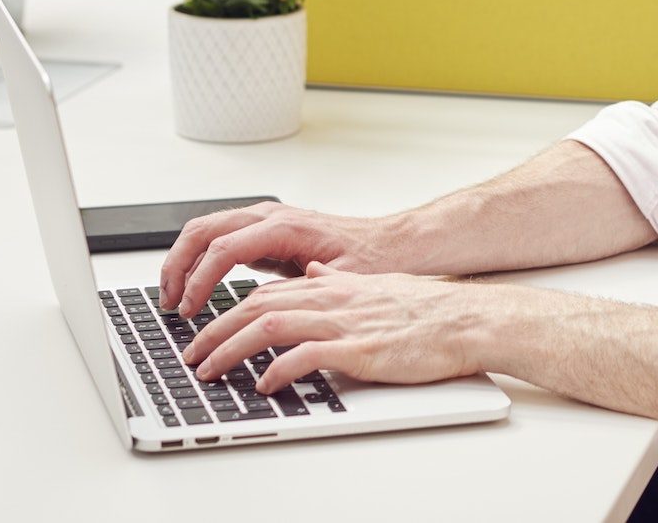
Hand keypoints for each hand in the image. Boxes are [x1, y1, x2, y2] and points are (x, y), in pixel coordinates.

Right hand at [158, 202, 401, 315]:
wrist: (393, 244)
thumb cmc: (373, 260)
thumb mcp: (339, 279)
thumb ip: (300, 288)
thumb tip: (262, 309)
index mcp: (284, 227)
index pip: (223, 249)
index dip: (199, 281)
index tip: (189, 310)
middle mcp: (270, 216)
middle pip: (203, 231)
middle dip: (178, 266)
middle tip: (169, 303)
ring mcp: (265, 219)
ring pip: (206, 229)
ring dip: (183, 260)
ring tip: (173, 297)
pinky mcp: (266, 230)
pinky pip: (220, 237)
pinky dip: (199, 258)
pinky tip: (196, 286)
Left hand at [180, 261, 487, 393]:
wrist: (466, 320)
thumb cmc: (426, 311)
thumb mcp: (373, 286)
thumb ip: (338, 280)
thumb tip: (313, 271)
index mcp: (332, 285)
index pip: (265, 290)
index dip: (227, 311)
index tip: (205, 331)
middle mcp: (331, 298)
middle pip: (255, 304)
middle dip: (214, 330)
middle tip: (191, 355)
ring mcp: (343, 321)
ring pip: (269, 324)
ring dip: (230, 349)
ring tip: (210, 371)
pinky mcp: (357, 347)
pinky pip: (305, 356)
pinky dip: (277, 370)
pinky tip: (263, 385)